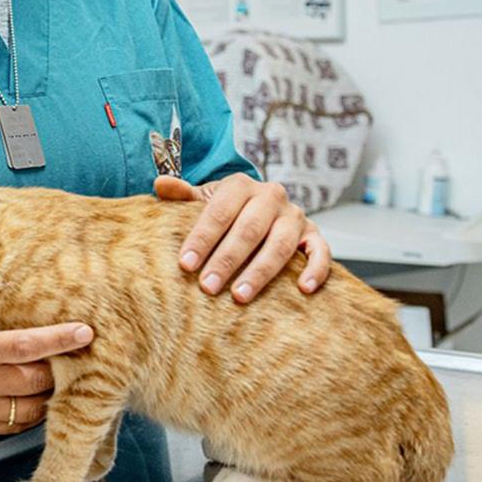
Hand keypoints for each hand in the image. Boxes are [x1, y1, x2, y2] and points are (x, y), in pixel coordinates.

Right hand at [0, 319, 93, 433]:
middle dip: (60, 370)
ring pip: (33, 409)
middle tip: (73, 357)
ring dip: (49, 395)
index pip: (27, 345)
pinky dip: (31, 412)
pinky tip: (32, 397)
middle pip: (37, 380)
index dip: (60, 339)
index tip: (86, 332)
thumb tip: (43, 317)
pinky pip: (17, 425)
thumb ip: (0, 325)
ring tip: (54, 379)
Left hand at [154, 172, 329, 303]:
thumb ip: (183, 196)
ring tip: (240, 297)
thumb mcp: (203, 201)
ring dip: (260, 272)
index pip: (218, 212)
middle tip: (208, 287)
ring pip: (280, 244)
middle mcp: (270, 196)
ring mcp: (295, 215)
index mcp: (239, 185)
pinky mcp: (314, 234)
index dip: (201, 238)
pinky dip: (316, 269)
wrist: (260, 212)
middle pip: (248, 229)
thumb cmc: (225, 212)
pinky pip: (321, 251)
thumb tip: (160, 184)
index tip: (185, 264)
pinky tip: (303, 289)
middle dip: (226, 260)